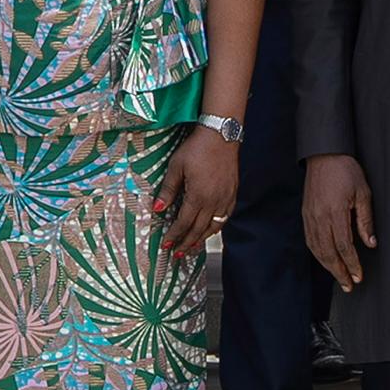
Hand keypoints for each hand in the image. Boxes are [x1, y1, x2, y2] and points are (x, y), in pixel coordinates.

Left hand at [154, 127, 239, 261]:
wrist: (221, 136)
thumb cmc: (196, 149)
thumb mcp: (176, 167)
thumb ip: (168, 190)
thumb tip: (157, 208)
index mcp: (198, 196)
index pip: (184, 223)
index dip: (175, 235)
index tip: (167, 245)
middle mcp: (214, 201)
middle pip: (199, 229)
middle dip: (187, 243)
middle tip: (178, 254)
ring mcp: (225, 198)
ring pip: (214, 226)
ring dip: (202, 238)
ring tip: (193, 247)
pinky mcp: (233, 193)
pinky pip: (225, 217)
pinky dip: (217, 226)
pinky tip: (211, 229)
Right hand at [301, 153, 374, 290]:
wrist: (324, 154)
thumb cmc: (345, 170)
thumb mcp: (363, 193)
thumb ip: (365, 221)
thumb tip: (370, 244)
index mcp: (335, 212)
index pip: (344, 246)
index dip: (352, 264)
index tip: (359, 276)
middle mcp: (319, 217)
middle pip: (328, 253)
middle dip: (339, 272)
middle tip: (349, 286)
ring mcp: (310, 217)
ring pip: (317, 249)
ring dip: (328, 266)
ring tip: (339, 278)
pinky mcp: (306, 214)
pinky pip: (310, 240)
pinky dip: (317, 254)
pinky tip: (325, 260)